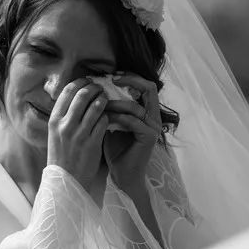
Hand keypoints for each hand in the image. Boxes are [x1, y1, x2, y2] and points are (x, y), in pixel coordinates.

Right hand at [47, 78, 108, 191]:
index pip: (67, 92)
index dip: (80, 82)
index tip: (87, 81)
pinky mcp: (93, 143)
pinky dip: (107, 116)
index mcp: (54, 121)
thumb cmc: (61, 157)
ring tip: (106, 99)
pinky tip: (108, 117)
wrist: (65, 181)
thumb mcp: (55, 134)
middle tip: (100, 87)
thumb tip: (76, 95)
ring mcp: (79, 134)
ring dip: (103, 100)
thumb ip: (63, 116)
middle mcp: (65, 125)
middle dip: (94, 88)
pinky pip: (104, 121)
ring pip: (96, 106)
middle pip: (83, 95)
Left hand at [103, 73, 162, 197]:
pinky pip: (133, 121)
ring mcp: (154, 127)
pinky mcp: (149, 137)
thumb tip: (94, 88)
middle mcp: (154, 116)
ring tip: (101, 103)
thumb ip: (110, 107)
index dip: (130, 77)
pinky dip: (118, 118)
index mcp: (147, 111)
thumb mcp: (112, 123)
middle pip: (149, 88)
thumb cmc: (116, 149)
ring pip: (138, 105)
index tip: (112, 75)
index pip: (145, 85)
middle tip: (112, 80)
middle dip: (130, 81)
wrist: (122, 174)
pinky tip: (105, 119)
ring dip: (117, 103)